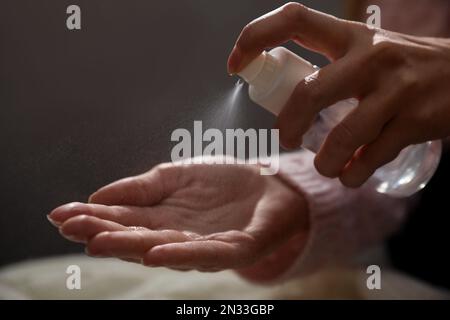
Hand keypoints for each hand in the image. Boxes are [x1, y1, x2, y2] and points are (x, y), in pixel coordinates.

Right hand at [48, 158, 307, 276]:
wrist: (270, 182)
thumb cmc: (223, 181)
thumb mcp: (175, 176)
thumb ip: (141, 188)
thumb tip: (98, 195)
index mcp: (162, 219)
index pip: (122, 219)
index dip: (92, 217)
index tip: (59, 213)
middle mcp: (178, 237)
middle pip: (136, 238)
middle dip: (103, 233)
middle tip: (70, 228)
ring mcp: (206, 246)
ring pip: (165, 249)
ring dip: (132, 247)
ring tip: (99, 243)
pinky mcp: (237, 248)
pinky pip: (208, 254)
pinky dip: (181, 253)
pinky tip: (156, 252)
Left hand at [227, 2, 449, 187]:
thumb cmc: (403, 66)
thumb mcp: (368, 52)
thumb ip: (331, 69)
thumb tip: (284, 101)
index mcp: (351, 36)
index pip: (294, 20)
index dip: (256, 37)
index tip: (235, 64)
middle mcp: (372, 56)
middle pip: (309, 94)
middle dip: (288, 125)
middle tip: (285, 140)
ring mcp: (395, 90)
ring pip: (342, 137)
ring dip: (325, 162)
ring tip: (326, 166)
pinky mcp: (415, 121)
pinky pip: (370, 158)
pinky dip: (353, 174)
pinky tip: (352, 173)